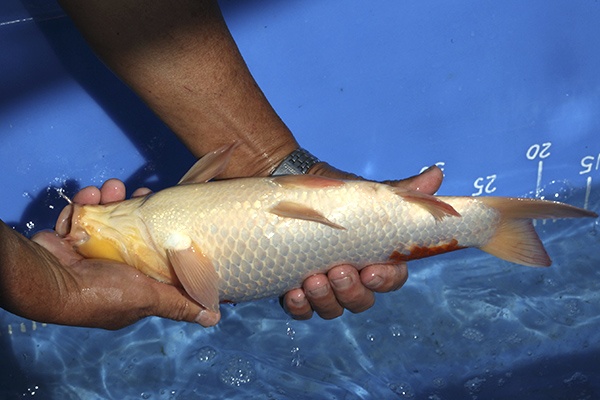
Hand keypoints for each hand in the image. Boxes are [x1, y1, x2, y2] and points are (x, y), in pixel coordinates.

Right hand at [31, 179, 218, 328]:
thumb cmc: (102, 293)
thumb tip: (213, 318)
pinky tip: (89, 196)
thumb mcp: (148, 298)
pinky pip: (84, 212)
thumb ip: (178, 303)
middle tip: (142, 191)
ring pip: (109, 216)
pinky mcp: (71, 236)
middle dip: (137, 208)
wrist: (49, 279)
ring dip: (111, 198)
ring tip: (112, 188)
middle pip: (133, 231)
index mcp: (132, 286)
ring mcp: (90, 251)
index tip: (171, 214)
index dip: (165, 237)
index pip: (156, 259)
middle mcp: (112, 269)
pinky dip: (86, 202)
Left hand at [281, 162, 442, 319]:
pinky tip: (293, 293)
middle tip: (337, 272)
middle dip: (350, 291)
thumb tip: (436, 174)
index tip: (371, 272)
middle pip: (361, 301)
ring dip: (324, 299)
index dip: (385, 281)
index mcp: (375, 260)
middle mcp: (353, 280)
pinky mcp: (298, 291)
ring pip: (332, 309)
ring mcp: (325, 288)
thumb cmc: (337, 198)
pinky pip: (302, 310)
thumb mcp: (367, 195)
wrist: (295, 191)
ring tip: (312, 280)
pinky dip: (299, 307)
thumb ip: (402, 192)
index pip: (391, 280)